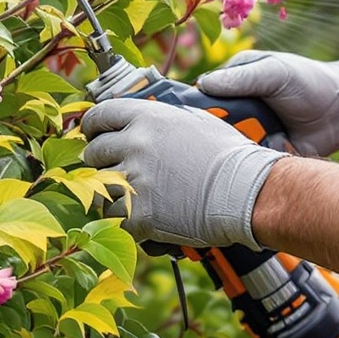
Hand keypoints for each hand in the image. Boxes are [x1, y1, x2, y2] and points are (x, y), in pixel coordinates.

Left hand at [80, 98, 282, 247]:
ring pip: (100, 189)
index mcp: (147, 118)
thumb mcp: (195, 120)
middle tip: (113, 169)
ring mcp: (135, 181)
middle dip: (101, 162)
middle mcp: (135, 145)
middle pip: (94, 153)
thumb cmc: (228, 155)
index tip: (94, 135)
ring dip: (111, 194)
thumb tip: (145, 120)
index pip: (99, 116)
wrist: (245, 191)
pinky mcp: (140, 215)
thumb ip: (162, 119)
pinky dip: (125, 221)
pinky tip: (141, 218)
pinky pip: (114, 218)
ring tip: (129, 198)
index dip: (93, 127)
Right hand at [196, 50, 338, 156]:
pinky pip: (247, 166)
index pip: (200, 98)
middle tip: (219, 140)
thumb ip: (242, 78)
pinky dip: (249, 167)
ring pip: (227, 150)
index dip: (191, 111)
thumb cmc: (308, 82)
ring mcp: (249, 134)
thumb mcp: (274, 73)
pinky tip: (256, 164)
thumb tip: (203, 85)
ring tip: (244, 151)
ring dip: (233, 153)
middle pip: (211, 128)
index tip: (185, 122)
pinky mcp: (262, 155)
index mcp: (233, 84)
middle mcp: (236, 111)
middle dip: (213, 137)